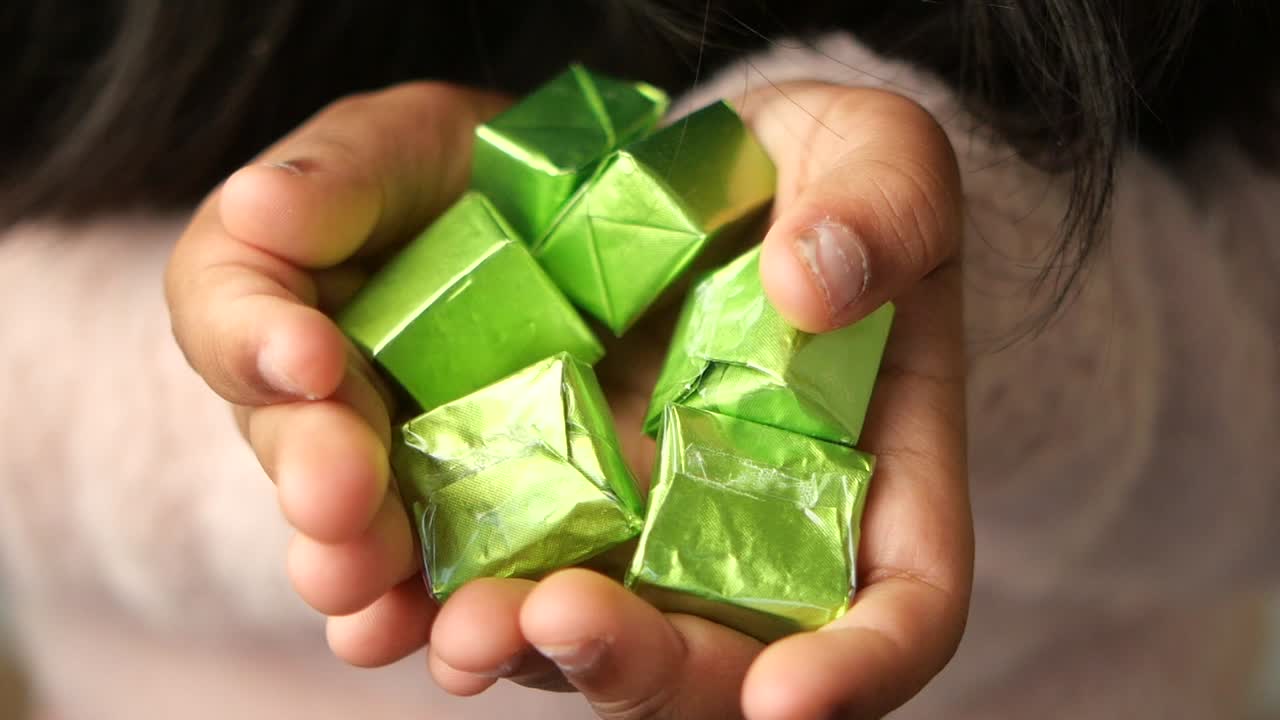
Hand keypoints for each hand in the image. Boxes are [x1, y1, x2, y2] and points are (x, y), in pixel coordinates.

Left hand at [165, 80, 970, 719]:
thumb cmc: (818, 172)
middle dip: (643, 666)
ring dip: (526, 645)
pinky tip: (380, 591)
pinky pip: (504, 568)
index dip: (858, 668)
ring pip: (598, 637)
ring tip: (456, 620)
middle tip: (560, 618)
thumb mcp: (874, 155)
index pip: (904, 609)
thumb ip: (877, 209)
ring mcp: (645, 526)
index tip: (786, 699)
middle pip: (723, 661)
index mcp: (873, 475)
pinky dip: (444, 594)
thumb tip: (812, 285)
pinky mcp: (549, 493)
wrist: (708, 175)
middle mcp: (755, 532)